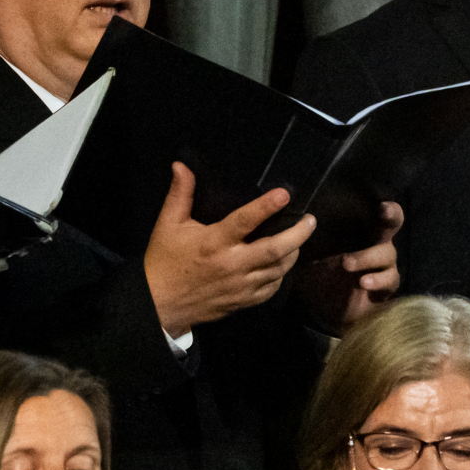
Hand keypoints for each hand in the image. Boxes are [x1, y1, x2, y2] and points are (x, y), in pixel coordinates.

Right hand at [144, 163, 316, 336]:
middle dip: (297, 234)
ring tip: (300, 238)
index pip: (245, 221)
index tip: (284, 194)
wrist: (159, 305)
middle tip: (310, 220)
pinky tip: (283, 263)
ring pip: (278, 270)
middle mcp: (232, 265)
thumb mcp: (168, 224)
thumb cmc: (165, 261)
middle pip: (275, 250)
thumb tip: (180, 165)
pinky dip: (281, 275)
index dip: (266, 206)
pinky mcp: (242, 302)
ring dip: (293, 253)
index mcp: (214, 243)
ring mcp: (240, 286)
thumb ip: (179, 194)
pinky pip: (270, 289)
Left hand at [298, 201, 402, 333]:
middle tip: (383, 212)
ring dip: (367, 257)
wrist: (323, 311)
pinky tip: (363, 282)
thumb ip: (309, 239)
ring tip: (347, 264)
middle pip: (393, 223)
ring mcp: (383, 265)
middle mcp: (377, 244)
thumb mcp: (309, 255)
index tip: (377, 201)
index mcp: (360, 232)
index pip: (375, 212)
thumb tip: (298, 221)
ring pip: (387, 254)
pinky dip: (377, 280)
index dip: (382, 204)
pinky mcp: (385, 288)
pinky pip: (390, 280)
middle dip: (390, 215)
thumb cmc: (319, 275)